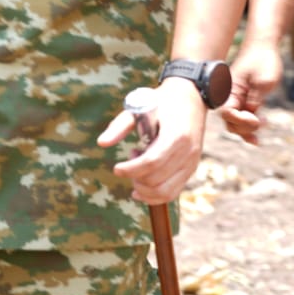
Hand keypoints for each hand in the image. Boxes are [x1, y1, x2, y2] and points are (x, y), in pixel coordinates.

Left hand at [98, 77, 206, 204]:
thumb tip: (101, 143)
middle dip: (135, 177)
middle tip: (129, 159)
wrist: (192, 97)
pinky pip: (172, 192)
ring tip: (137, 170)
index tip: (116, 168)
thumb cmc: (164, 101)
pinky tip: (140, 189)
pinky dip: (154, 196)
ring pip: (164, 191)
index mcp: (177, 134)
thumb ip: (120, 125)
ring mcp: (191, 162)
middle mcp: (188, 151)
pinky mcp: (191, 168)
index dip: (131, 169)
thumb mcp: (141, 106)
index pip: (152, 162)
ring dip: (144, 188)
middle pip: (156, 179)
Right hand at [219, 36, 283, 143]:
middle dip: (244, 128)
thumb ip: (255, 99)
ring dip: (247, 130)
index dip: (242, 121)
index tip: (258, 119)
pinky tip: (256, 138)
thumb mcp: (264, 81)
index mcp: (230, 90)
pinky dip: (248, 127)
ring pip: (235, 122)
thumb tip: (250, 115)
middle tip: (261, 123)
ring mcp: (236, 97)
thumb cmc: (264, 60)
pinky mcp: (243, 98)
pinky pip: (242, 117)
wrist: (264, 45)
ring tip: (261, 131)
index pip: (227, 114)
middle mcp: (229, 95)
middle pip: (230, 121)